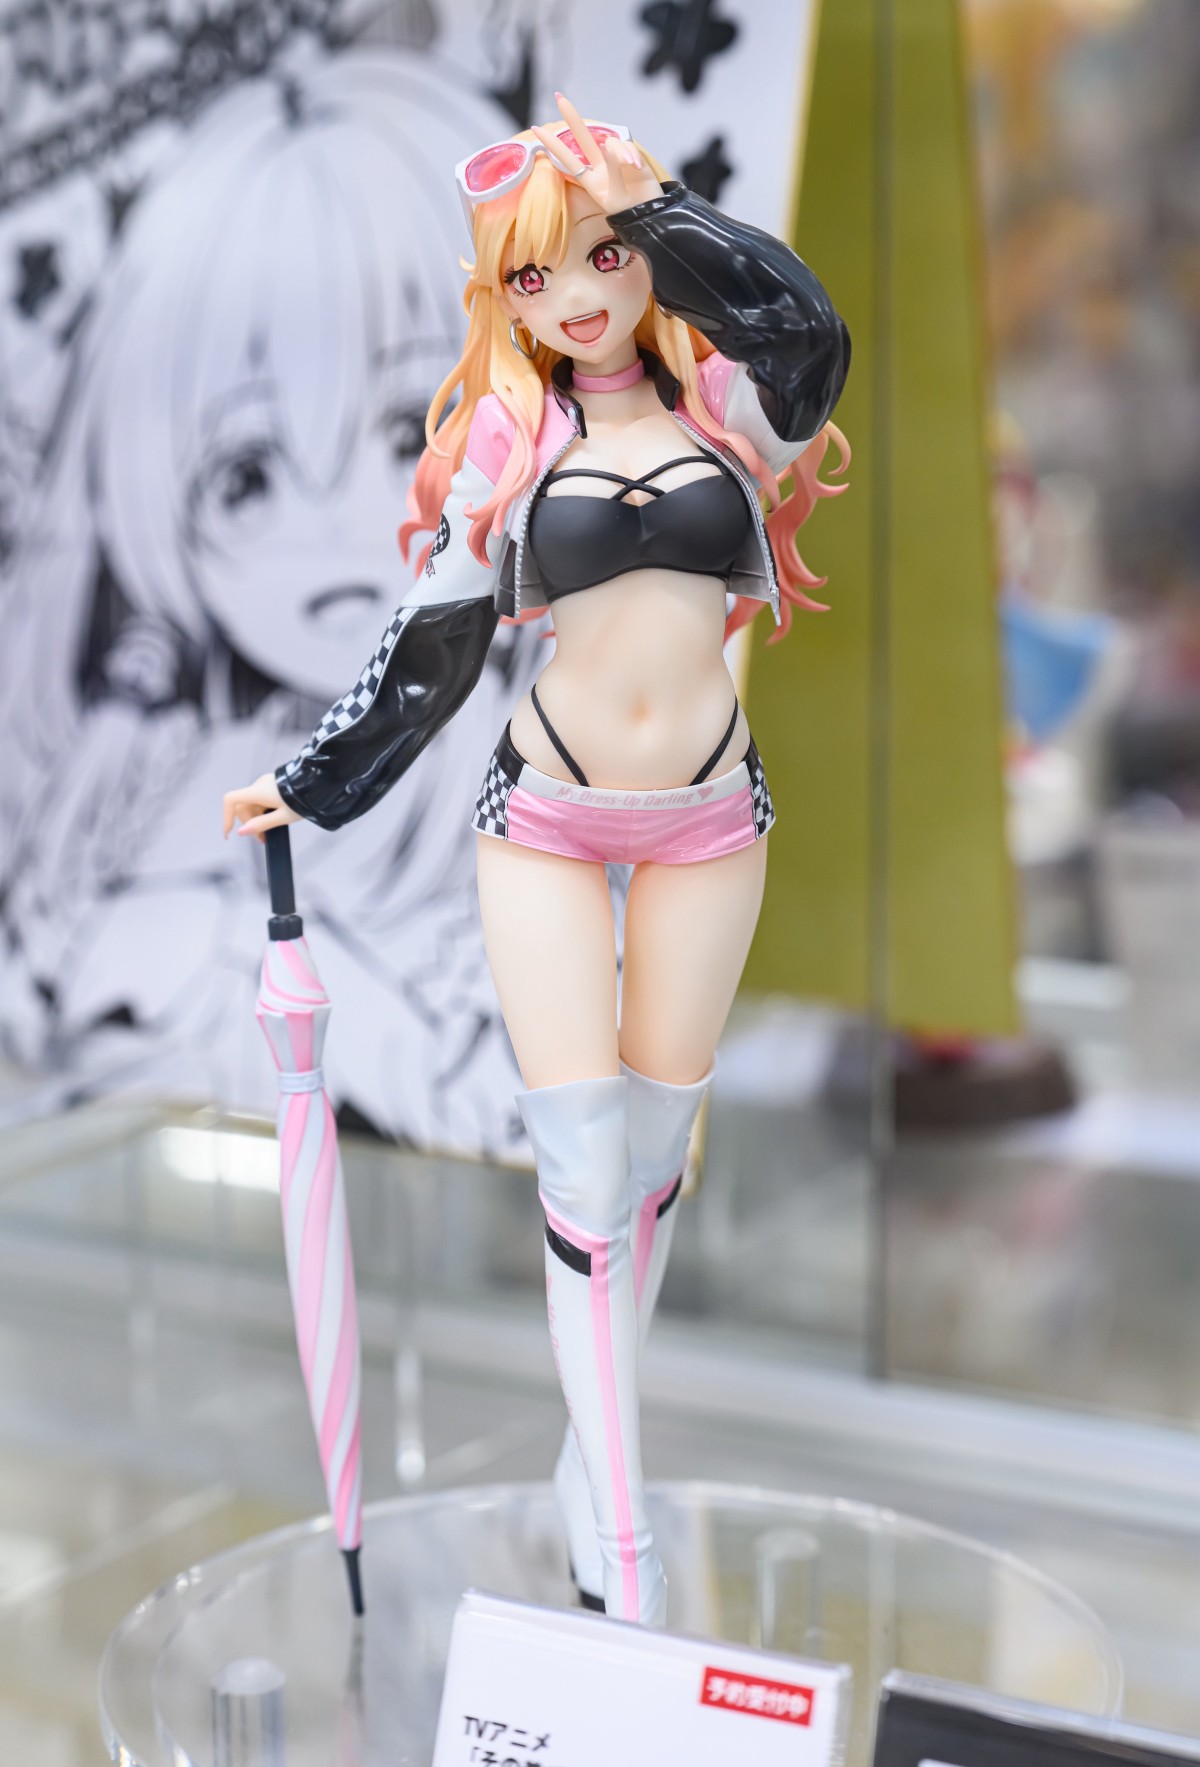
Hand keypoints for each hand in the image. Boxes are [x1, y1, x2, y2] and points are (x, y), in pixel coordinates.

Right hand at [222, 771, 300, 841]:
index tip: (229, 833)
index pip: (231, 800)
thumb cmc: (303, 800)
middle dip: (249, 824)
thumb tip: (241, 832)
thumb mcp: (283, 817)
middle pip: (243, 806)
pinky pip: (260, 800)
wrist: (318, 783)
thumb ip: (262, 824)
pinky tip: (272, 821)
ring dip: (256, 820)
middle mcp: (258, 785)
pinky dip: (262, 812)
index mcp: (258, 791)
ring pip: (251, 805)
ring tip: (268, 834)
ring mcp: (264, 784)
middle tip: (262, 839)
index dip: (227, 817)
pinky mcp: (271, 785)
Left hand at [531, 92, 662, 218]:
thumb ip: (612, 170)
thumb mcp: (616, 197)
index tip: (536, 129)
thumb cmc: (629, 212)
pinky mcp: (632, 155)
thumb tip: (608, 145)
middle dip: (572, 117)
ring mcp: (615, 159)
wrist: (651, 215)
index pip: (567, 158)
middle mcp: (600, 166)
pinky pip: (627, 146)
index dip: (552, 144)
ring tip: (631, 167)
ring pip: (611, 143)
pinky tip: (637, 167)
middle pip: (583, 138)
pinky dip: (631, 154)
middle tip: (558, 97)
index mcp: (590, 180)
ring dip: (620, 152)